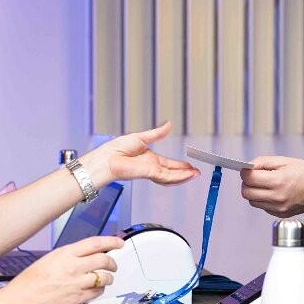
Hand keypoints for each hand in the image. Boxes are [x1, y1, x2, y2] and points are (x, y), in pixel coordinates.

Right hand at [0, 236, 121, 303]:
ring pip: (104, 277)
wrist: (21, 302)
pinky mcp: (78, 299)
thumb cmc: (29, 282)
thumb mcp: (48, 260)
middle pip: (104, 259)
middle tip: (113, 264)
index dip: (111, 241)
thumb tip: (85, 256)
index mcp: (65, 254)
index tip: (119, 242)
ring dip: (108, 277)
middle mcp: (73, 267)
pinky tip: (95, 289)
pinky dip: (100, 290)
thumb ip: (68, 257)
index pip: (95, 243)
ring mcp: (77, 283)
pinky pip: (97, 292)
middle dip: (112, 262)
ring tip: (106, 278)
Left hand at [82, 122, 199, 188]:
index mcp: (149, 159)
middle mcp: (151, 167)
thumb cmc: (116, 149)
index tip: (189, 166)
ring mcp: (151, 172)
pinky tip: (187, 174)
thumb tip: (168, 125)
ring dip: (184, 176)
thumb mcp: (141, 137)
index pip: (168, 164)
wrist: (107, 158)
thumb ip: (156, 133)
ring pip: (172, 177)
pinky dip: (179, 176)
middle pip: (172, 172)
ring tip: (195, 174)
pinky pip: (168, 176)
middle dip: (185, 173)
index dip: (180, 166)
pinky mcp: (150, 173)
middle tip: (196, 173)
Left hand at [239, 156, 303, 217]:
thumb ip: (263, 162)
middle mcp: (277, 197)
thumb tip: (247, 167)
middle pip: (246, 193)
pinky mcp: (280, 214)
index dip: (245, 172)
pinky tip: (273, 192)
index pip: (248, 178)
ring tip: (265, 184)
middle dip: (247, 183)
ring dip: (254, 192)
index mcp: (278, 181)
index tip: (248, 169)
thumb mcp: (285, 160)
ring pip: (252, 202)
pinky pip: (262, 207)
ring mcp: (278, 208)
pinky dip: (263, 199)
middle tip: (254, 176)